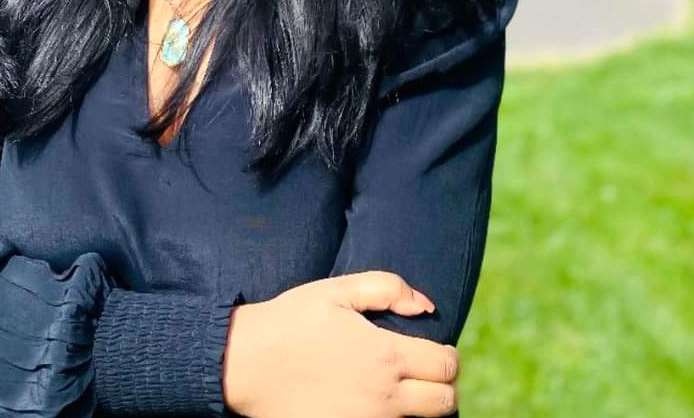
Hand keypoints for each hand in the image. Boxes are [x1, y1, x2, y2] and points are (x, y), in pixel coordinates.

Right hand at [222, 271, 458, 417]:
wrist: (246, 364)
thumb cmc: (291, 320)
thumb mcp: (336, 291)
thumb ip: (387, 288)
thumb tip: (425, 306)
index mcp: (385, 355)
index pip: (446, 365)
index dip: (447, 356)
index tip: (433, 350)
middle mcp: (384, 396)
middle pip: (445, 403)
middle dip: (443, 386)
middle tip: (423, 374)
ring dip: (420, 408)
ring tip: (401, 390)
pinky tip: (376, 405)